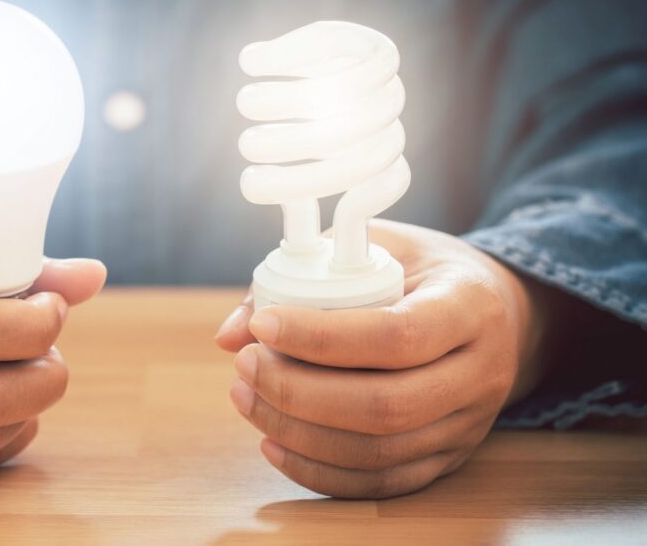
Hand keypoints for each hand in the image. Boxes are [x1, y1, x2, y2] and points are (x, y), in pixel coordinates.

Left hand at [216, 220, 566, 497]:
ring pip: (379, 452)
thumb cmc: (421, 270)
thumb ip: (304, 275)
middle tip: (245, 365)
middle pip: (386, 404)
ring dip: (298, 432)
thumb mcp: (374, 245)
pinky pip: (381, 483)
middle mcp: (480, 373)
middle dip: (299, 391)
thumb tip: (231, 333)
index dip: (322, 337)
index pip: (397, 335)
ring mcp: (468, 425)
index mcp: (468, 306)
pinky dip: (319, 471)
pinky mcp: (448, 459)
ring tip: (246, 396)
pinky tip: (273, 444)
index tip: (263, 325)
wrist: (497, 313)